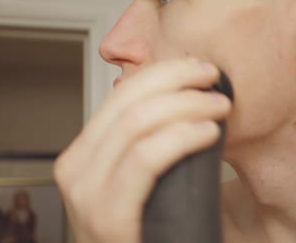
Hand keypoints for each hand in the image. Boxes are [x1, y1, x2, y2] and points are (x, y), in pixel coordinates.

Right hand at [54, 59, 231, 242]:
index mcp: (84, 156)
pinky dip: (180, 138)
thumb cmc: (152, 232)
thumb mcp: (141, 179)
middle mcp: (75, 170)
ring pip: (136, 123)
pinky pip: (145, 160)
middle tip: (213, 80)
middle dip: (176, 81)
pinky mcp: (108, 219)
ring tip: (220, 106)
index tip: (199, 69)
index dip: (163, 72)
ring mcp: (86, 196)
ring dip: (186, 106)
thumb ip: (146, 144)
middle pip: (128, 101)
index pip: (120, 95)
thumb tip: (179, 98)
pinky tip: (209, 133)